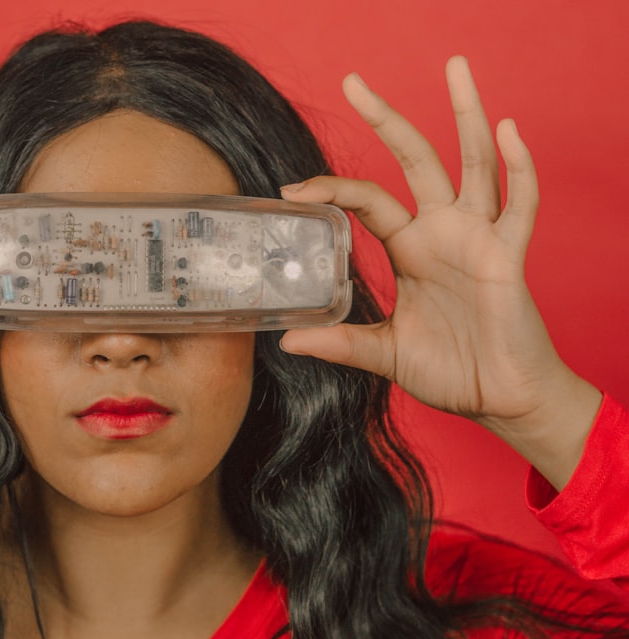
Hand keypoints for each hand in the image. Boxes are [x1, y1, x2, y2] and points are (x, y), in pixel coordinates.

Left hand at [279, 57, 599, 488]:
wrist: (500, 399)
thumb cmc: (450, 371)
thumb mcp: (384, 353)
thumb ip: (342, 343)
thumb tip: (289, 340)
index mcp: (409, 249)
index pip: (366, 201)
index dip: (331, 189)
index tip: (291, 190)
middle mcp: (441, 232)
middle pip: (413, 160)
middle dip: (386, 119)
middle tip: (353, 81)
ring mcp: (477, 238)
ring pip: (472, 164)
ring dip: (466, 115)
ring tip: (456, 68)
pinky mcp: (509, 256)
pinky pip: (519, 204)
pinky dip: (518, 167)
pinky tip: (507, 131)